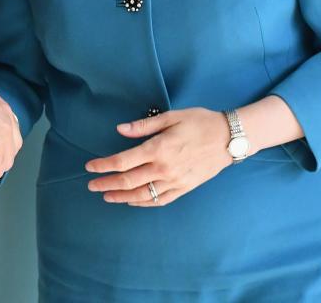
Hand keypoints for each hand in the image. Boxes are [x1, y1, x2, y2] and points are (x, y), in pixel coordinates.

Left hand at [84, 107, 231, 206]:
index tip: (90, 167)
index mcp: (158, 148)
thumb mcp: (171, 117)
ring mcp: (174, 181)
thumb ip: (143, 126)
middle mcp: (164, 168)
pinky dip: (143, 202)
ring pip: (142, 195)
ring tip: (107, 196)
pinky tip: (132, 201)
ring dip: (121, 197)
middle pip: (128, 181)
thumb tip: (120, 129)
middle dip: (106, 184)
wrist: (230, 138)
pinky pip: (160, 200)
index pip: (122, 161)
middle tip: (91, 185)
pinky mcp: (184, 188)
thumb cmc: (200, 122)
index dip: (103, 165)